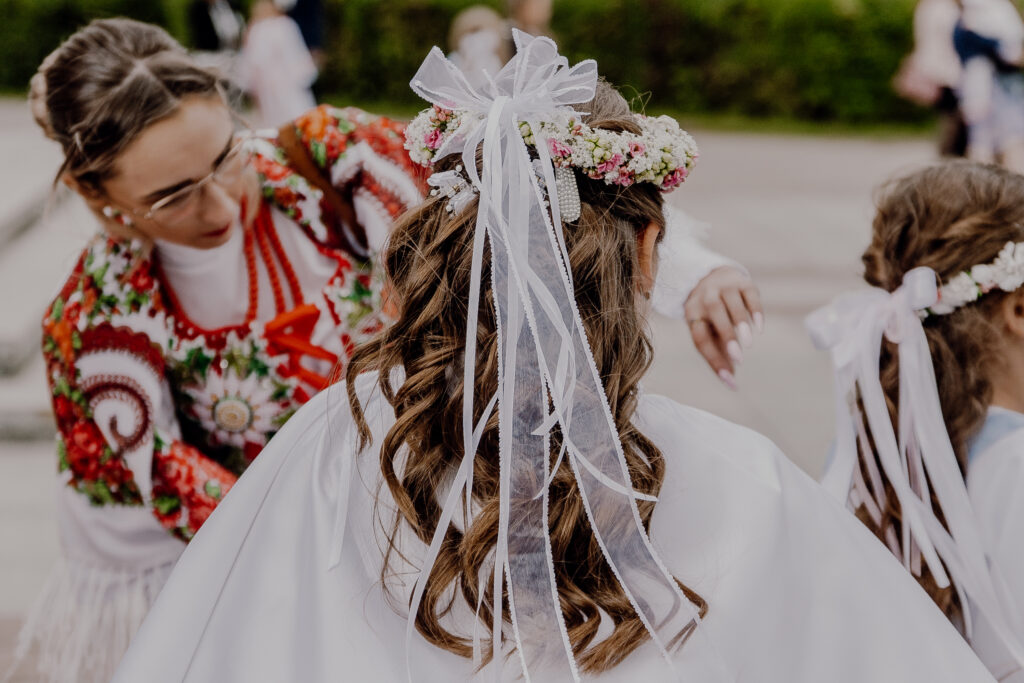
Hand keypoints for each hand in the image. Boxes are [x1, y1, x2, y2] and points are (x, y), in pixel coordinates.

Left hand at [683, 266, 763, 389]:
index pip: (700, 337)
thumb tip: (731, 383)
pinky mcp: (742, 281)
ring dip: (740, 322)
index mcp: (693, 313)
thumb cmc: (711, 315)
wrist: (713, 275)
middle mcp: (706, 297)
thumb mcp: (709, 332)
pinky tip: (759, 327)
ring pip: (731, 302)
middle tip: (739, 359)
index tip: (729, 378)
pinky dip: (754, 310)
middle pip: (714, 313)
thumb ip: (719, 356)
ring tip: (749, 343)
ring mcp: (724, 286)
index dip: (713, 359)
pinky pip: (749, 293)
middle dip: (726, 336)